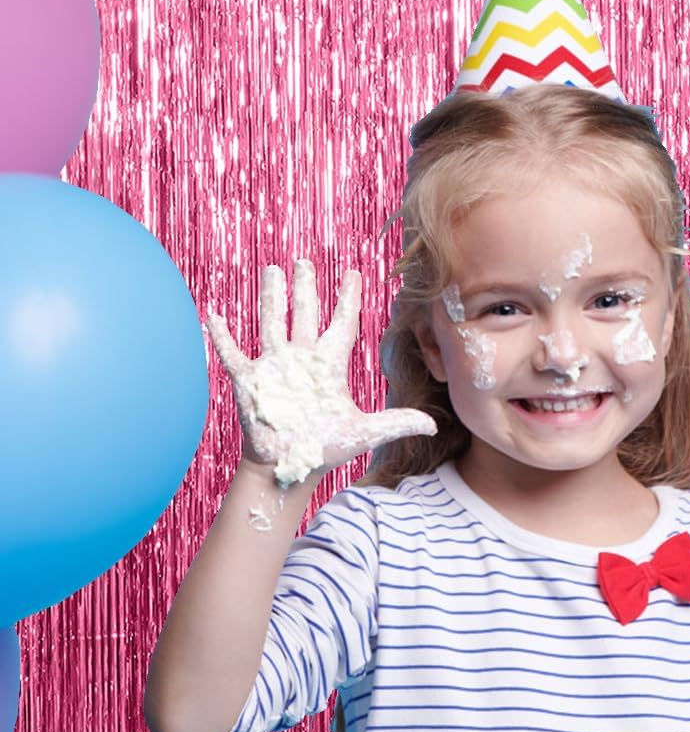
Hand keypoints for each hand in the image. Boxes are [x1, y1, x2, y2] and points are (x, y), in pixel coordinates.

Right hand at [205, 259, 436, 486]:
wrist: (289, 469)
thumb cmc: (325, 450)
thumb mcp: (364, 432)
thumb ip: (397, 423)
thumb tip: (435, 425)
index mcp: (329, 365)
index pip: (342, 323)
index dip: (347, 299)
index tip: (353, 273)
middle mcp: (302, 359)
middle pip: (305, 314)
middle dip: (305, 288)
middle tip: (303, 261)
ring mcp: (274, 367)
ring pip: (271, 322)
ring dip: (271, 298)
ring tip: (272, 270)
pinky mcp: (249, 381)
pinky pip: (232, 353)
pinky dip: (222, 335)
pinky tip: (213, 315)